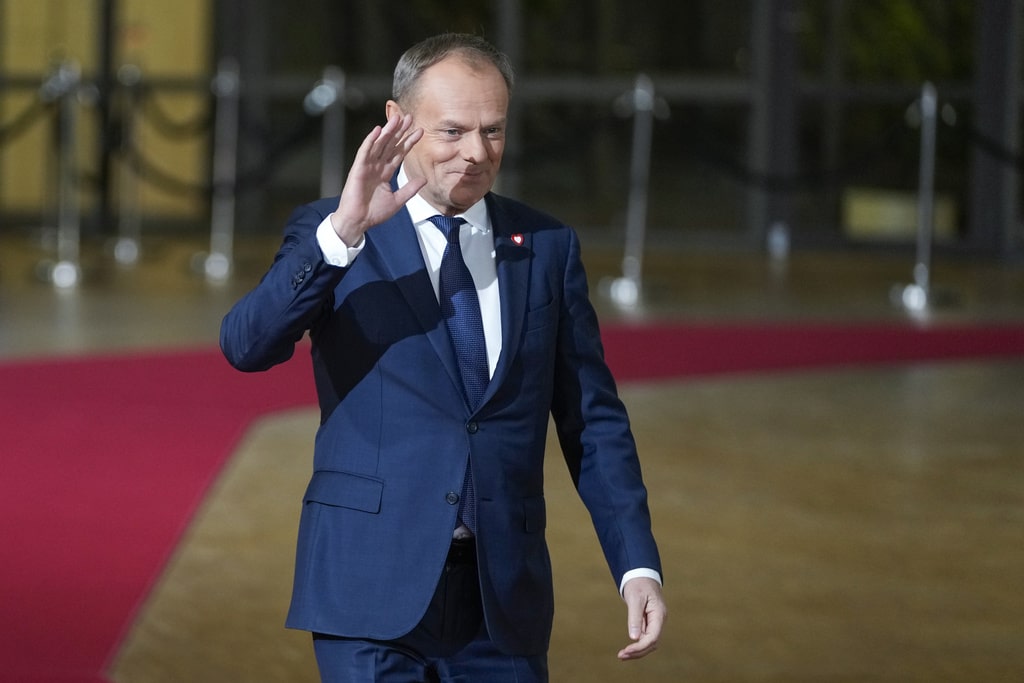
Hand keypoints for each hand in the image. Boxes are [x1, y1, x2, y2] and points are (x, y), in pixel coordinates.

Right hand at [330, 113, 425, 245]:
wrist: (358, 221)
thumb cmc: (374, 213)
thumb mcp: (397, 201)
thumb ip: (410, 189)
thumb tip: (424, 179)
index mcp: (385, 173)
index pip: (399, 153)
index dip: (409, 142)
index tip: (420, 131)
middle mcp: (377, 166)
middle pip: (391, 144)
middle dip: (400, 131)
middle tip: (410, 117)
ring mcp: (367, 166)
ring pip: (379, 144)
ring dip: (388, 131)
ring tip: (397, 118)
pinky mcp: (358, 169)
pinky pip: (365, 152)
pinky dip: (370, 141)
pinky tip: (377, 130)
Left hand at [617, 577, 665, 659]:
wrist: (641, 575)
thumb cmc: (638, 584)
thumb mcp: (635, 598)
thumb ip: (635, 618)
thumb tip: (634, 638)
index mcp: (659, 615)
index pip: (653, 637)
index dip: (640, 647)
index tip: (627, 650)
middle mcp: (660, 621)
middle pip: (652, 644)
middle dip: (638, 652)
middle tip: (621, 656)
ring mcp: (656, 623)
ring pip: (649, 643)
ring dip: (637, 651)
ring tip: (622, 655)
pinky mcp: (650, 623)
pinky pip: (646, 638)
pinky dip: (637, 645)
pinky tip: (628, 649)